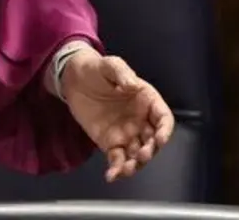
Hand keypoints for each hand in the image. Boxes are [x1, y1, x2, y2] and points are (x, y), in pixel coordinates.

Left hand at [61, 50, 174, 181]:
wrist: (74, 78)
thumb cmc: (97, 69)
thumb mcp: (110, 64)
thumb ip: (122, 73)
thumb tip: (132, 85)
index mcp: (148, 102)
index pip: (163, 118)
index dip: (165, 130)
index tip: (159, 138)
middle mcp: (141, 121)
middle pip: (152, 141)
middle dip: (150, 150)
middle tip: (141, 155)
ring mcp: (126, 133)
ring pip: (136, 154)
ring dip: (135, 164)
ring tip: (126, 169)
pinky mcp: (110, 142)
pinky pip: (117, 159)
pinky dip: (116, 168)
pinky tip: (112, 175)